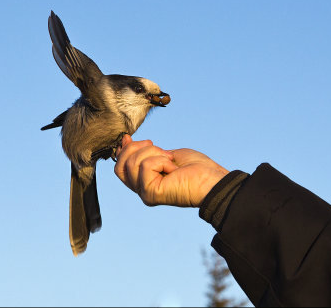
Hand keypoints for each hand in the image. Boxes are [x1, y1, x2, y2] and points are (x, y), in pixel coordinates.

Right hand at [114, 135, 228, 206]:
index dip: (122, 149)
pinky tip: (173, 168)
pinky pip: (145, 166)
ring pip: (131, 163)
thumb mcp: (164, 154)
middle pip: (119, 165)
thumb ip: (144, 152)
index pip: (119, 166)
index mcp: (144, 180)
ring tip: (170, 159)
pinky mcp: (150, 194)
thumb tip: (125, 140)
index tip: (129, 137)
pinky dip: (161, 161)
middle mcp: (141, 189)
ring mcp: (145, 193)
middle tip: (158, 148)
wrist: (211, 179)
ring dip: (153, 153)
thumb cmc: (194, 167)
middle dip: (134, 148)